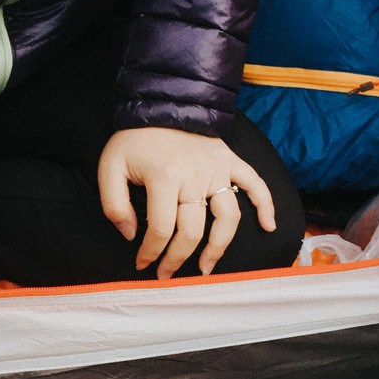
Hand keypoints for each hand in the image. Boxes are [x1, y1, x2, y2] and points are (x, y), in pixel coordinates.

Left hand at [97, 128, 275, 277]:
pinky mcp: (230, 160)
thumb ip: (114, 206)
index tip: (143, 264)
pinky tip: (269, 227)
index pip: (161, 229)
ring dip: (219, 247)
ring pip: (227, 217)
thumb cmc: (133, 140)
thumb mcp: (109, 169)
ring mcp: (217, 169)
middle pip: (192, 231)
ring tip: (207, 268)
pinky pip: (254, 184)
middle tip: (167, 275)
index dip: (151, 253)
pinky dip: (266, 205)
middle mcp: (195, 176)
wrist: (161, 103)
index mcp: (164, 177)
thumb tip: (133, 236)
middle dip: (178, 259)